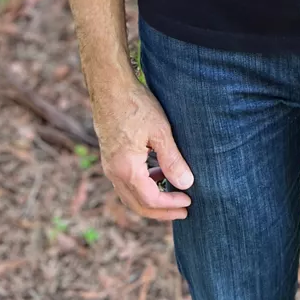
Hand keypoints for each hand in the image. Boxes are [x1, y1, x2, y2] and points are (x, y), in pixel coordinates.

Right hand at [92, 75, 194, 221]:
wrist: (109, 87)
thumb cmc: (136, 105)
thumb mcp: (160, 131)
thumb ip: (172, 160)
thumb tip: (187, 184)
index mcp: (126, 169)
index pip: (150, 199)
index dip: (171, 205)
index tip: (189, 202)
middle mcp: (114, 172)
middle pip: (137, 205)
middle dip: (161, 212)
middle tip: (184, 212)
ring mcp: (109, 166)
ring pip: (130, 195)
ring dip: (151, 199)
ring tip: (174, 192)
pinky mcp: (110, 157)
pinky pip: (126, 182)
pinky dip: (143, 186)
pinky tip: (157, 173)